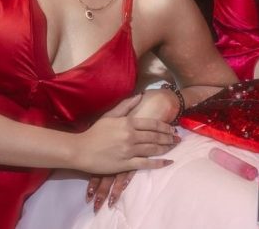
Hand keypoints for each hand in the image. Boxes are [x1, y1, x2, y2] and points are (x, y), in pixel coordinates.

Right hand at [85, 88, 180, 209]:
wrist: (80, 150)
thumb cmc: (95, 132)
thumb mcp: (110, 115)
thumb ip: (126, 105)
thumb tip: (140, 95)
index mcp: (128, 123)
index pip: (153, 124)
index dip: (165, 127)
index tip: (172, 128)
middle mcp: (131, 136)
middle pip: (155, 136)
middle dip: (169, 137)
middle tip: (178, 139)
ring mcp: (129, 150)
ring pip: (153, 148)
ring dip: (166, 147)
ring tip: (174, 147)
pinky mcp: (125, 164)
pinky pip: (145, 163)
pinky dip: (158, 163)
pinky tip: (168, 161)